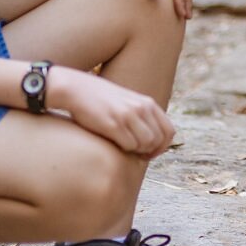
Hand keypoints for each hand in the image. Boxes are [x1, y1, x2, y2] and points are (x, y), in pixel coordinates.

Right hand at [51, 66, 175, 158]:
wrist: (77, 89)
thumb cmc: (101, 100)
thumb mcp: (128, 102)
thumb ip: (142, 116)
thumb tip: (152, 141)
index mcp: (147, 103)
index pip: (169, 131)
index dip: (163, 146)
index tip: (151, 153)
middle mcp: (141, 108)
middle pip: (158, 140)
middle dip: (149, 152)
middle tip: (137, 155)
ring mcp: (128, 115)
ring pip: (145, 144)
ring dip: (137, 152)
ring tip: (125, 149)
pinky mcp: (114, 124)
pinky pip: (129, 146)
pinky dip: (124, 150)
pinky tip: (115, 145)